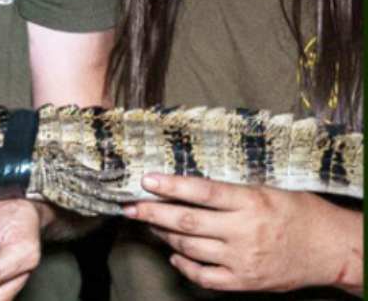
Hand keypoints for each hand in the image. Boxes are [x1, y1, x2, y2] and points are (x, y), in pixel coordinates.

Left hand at [124, 174, 362, 293]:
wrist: (332, 250)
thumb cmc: (300, 212)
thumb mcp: (267, 189)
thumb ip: (231, 190)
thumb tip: (187, 185)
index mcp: (250, 201)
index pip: (201, 190)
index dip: (170, 185)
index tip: (146, 180)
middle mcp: (244, 231)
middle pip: (186, 221)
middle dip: (152, 212)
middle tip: (129, 206)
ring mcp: (243, 259)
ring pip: (190, 247)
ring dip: (164, 234)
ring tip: (150, 224)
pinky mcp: (246, 282)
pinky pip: (205, 277)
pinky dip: (184, 265)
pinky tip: (175, 254)